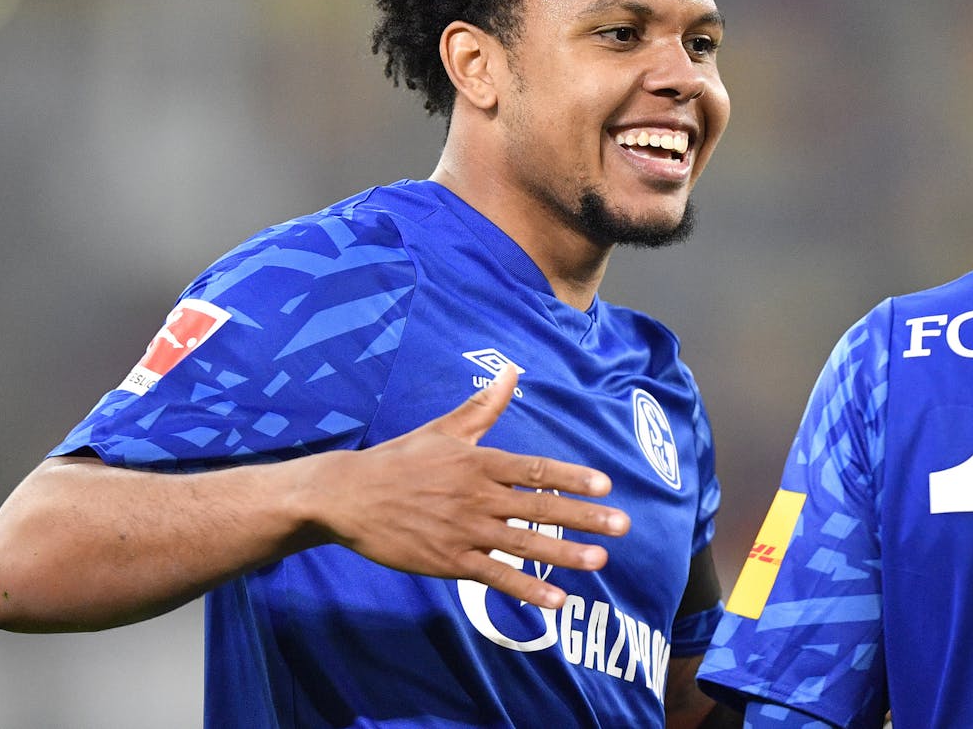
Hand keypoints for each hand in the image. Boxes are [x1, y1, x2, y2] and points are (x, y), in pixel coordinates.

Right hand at [306, 367, 627, 607]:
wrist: (349, 497)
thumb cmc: (400, 460)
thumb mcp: (444, 429)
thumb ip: (484, 405)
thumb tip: (512, 370)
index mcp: (479, 462)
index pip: (535, 469)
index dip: (572, 477)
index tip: (605, 484)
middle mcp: (477, 496)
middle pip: (539, 507)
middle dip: (584, 516)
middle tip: (623, 524)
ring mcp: (464, 530)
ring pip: (523, 543)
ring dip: (564, 554)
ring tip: (600, 560)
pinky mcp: (449, 561)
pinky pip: (495, 576)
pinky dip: (526, 589)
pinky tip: (556, 601)